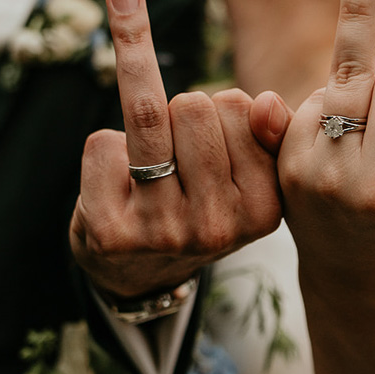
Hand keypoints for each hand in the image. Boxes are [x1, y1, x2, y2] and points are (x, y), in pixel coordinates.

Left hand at [69, 0, 290, 297]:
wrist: (140, 272)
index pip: (236, 105)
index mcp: (263, 209)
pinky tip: (118, 189)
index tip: (213, 144)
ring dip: (144, 124)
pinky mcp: (110, 232)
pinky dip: (105, 151)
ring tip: (150, 162)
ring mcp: (161, 232)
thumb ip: (272, 128)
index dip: (216, 110)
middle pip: (192, 106)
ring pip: (147, 116)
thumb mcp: (249, 172)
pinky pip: (102, 143)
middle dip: (179, 114)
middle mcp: (216, 228)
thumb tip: (265, 102)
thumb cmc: (198, 203)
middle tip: (178, 156)